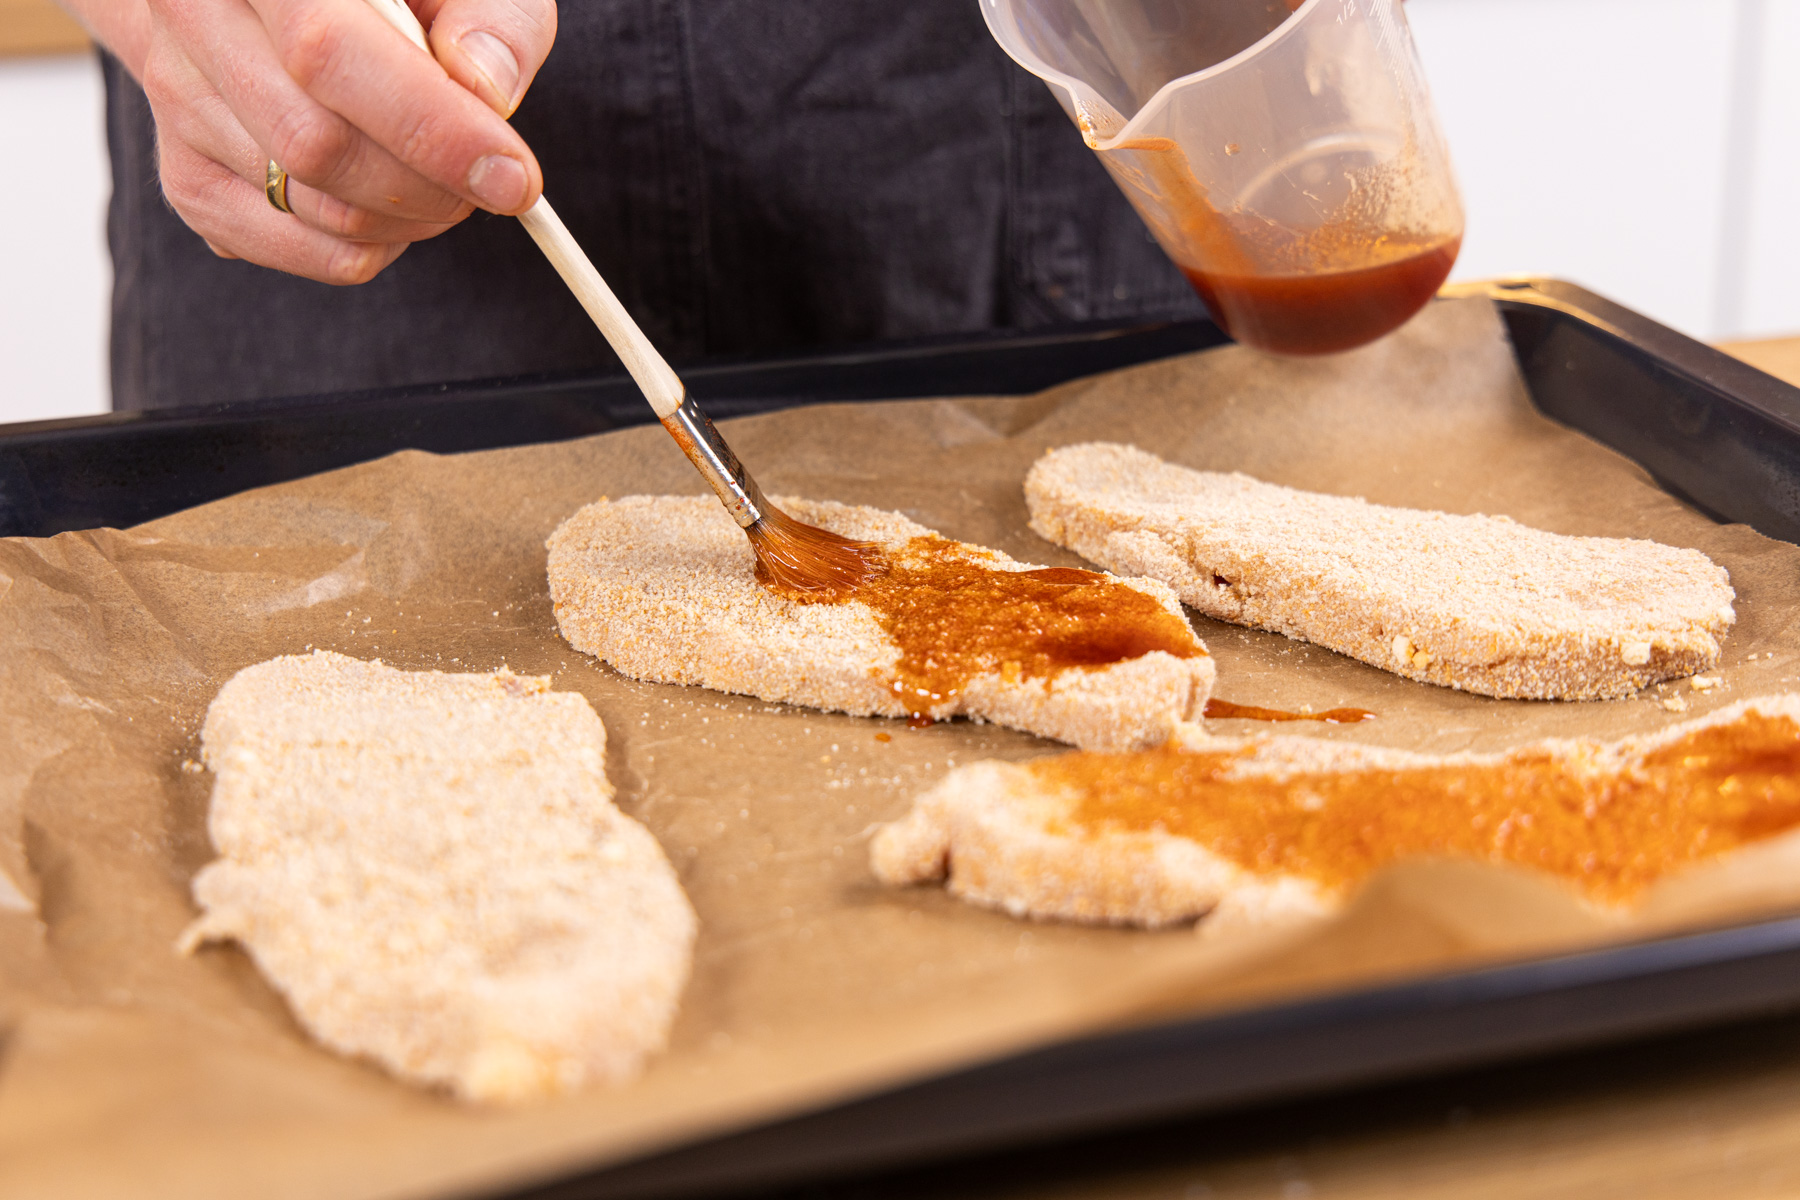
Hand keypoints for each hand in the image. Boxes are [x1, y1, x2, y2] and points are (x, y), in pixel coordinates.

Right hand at [137, 0, 554, 282]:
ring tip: (447, 180)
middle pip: (315, 145)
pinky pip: (292, 247)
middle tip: (492, 180)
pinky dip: (367, 246)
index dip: (430, 128)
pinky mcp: (187, 176)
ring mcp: (177, 102)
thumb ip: (492, 15)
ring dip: (409, 219)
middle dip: (430, 185)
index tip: (511, 177)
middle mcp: (191, 19)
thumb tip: (485, 85)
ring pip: (308, 206)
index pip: (327, 53)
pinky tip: (394, 201)